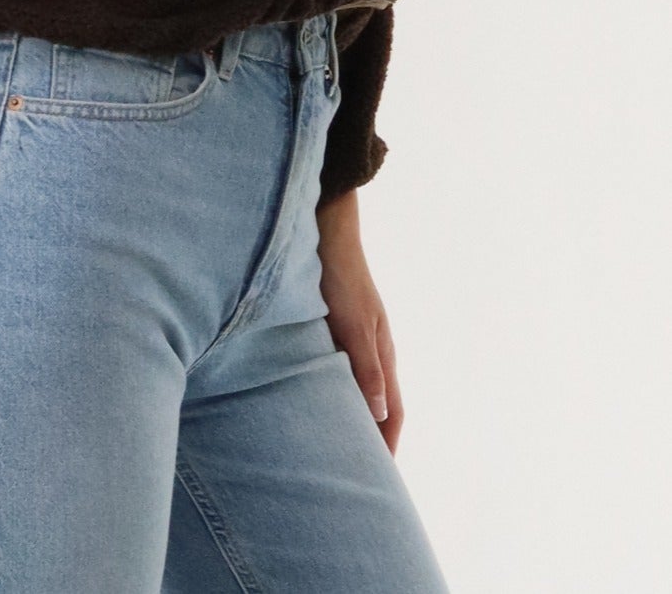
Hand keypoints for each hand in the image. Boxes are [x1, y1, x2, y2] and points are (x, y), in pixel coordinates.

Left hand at [317, 193, 403, 454]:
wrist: (327, 231)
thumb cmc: (339, 276)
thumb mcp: (353, 324)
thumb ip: (365, 367)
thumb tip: (378, 415)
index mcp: (383, 353)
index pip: (393, 413)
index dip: (388, 446)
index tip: (381, 482)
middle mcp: (374, 349)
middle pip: (380, 405)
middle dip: (374, 439)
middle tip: (359, 474)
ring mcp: (358, 336)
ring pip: (361, 388)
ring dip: (356, 416)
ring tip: (338, 444)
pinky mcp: (338, 325)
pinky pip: (343, 370)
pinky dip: (338, 393)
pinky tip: (318, 397)